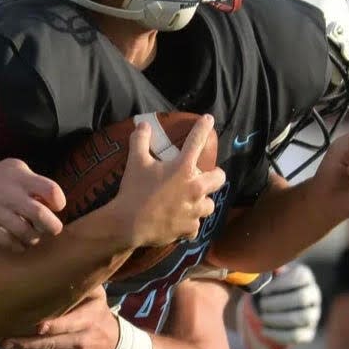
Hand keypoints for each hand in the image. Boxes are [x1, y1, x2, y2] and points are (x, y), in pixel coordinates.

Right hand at [0, 157, 65, 251]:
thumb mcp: (17, 169)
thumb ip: (35, 183)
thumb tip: (54, 204)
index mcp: (21, 178)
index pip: (50, 190)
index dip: (59, 202)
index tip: (56, 207)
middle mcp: (9, 194)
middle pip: (40, 215)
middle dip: (53, 227)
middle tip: (53, 229)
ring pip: (24, 232)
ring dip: (34, 238)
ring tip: (34, 236)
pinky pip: (6, 241)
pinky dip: (17, 246)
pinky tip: (19, 243)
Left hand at [0, 286, 117, 348]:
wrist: (113, 344)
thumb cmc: (96, 312)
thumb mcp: (96, 295)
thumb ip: (80, 283)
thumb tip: (58, 265)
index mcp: (90, 319)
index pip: (69, 324)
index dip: (52, 326)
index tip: (35, 324)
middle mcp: (83, 340)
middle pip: (52, 344)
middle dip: (26, 343)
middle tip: (4, 338)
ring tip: (3, 344)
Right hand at [116, 114, 225, 248]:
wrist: (129, 224)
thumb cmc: (134, 190)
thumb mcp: (135, 162)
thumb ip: (140, 140)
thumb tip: (143, 124)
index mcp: (183, 168)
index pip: (196, 142)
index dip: (203, 128)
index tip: (209, 120)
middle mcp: (195, 188)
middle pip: (218, 178)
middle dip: (216, 175)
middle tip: (207, 175)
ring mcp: (194, 211)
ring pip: (209, 205)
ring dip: (202, 202)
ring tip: (193, 202)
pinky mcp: (189, 229)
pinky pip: (195, 226)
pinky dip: (189, 224)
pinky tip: (181, 222)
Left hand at [253, 262, 321, 346]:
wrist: (271, 308)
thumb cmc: (269, 287)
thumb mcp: (268, 276)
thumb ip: (267, 270)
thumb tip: (266, 269)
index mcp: (305, 277)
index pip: (301, 277)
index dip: (281, 284)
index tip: (264, 291)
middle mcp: (313, 295)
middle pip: (301, 298)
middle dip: (278, 302)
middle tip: (262, 305)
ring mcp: (313, 315)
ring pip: (301, 318)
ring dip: (278, 319)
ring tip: (263, 317)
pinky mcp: (308, 332)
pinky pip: (297, 335)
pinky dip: (278, 334)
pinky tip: (264, 331)